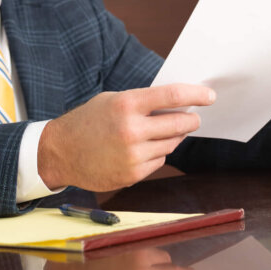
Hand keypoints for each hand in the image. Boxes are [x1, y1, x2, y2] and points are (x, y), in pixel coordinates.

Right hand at [38, 84, 215, 190]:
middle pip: (179, 124)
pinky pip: (159, 161)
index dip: (196, 95)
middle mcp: (132, 130)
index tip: (210, 96)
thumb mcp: (112, 100)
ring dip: (173, 137)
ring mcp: (133, 155)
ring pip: (171, 144)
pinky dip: (157, 153)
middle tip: (194, 117)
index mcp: (126, 104)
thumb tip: (178, 104)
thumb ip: (143, 102)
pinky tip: (144, 148)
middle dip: (191, 120)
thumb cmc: (88, 121)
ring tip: (160, 131)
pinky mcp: (132, 174)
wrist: (60, 152)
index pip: (173, 96)